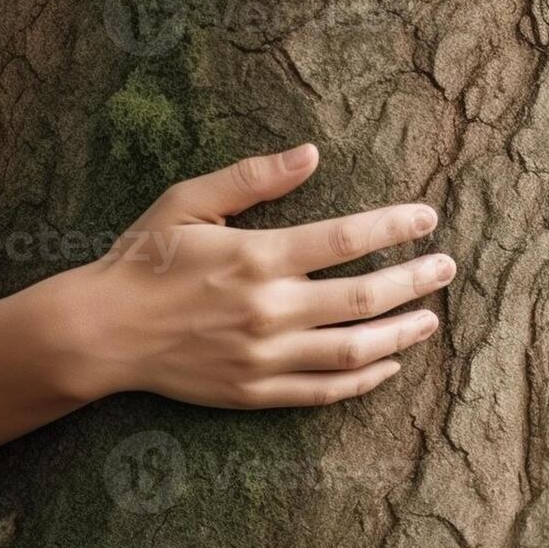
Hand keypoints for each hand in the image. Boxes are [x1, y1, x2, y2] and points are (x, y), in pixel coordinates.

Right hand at [76, 143, 453, 408]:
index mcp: (257, 257)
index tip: (427, 220)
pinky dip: (364, 380)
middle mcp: (269, 309)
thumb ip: (252, 178)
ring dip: (401, 333)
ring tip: (430, 319)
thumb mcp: (188, 201)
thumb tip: (310, 154)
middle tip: (446, 268)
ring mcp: (265, 357)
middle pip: (364, 296)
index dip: (395, 227)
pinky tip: (388, 365)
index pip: (347, 238)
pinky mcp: (256, 392)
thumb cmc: (143, 259)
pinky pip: (324, 391)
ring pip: (354, 349)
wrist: (102, 332)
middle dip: (415, 280)